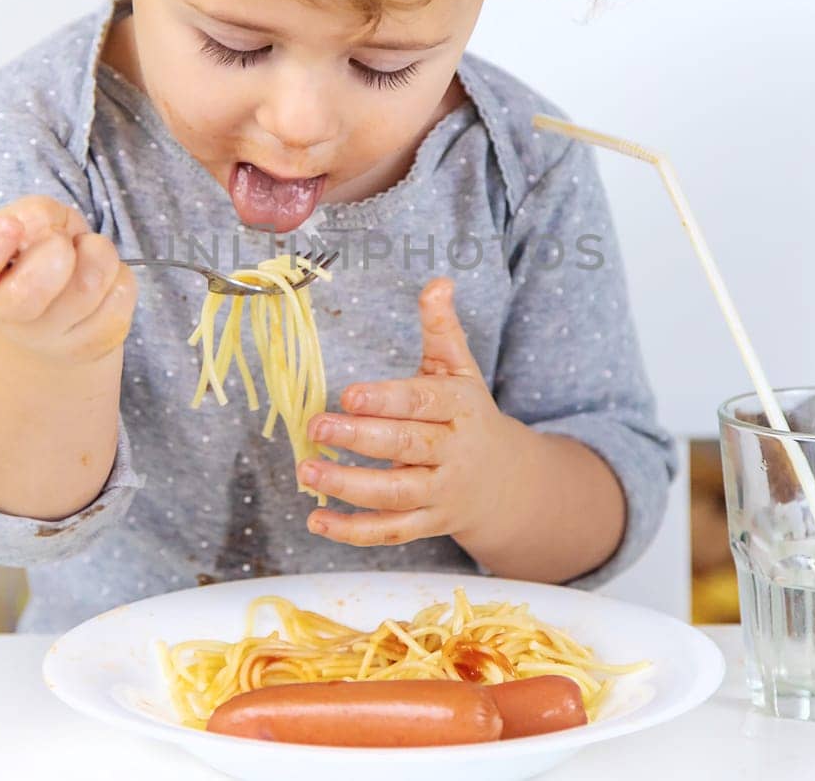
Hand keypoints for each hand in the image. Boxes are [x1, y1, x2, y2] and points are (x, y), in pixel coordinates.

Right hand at [0, 195, 135, 364]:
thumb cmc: (40, 258)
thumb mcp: (29, 224)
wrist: (62, 319)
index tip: (10, 226)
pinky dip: (119, 275)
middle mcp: (6, 316)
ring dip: (97, 252)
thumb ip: (34, 215)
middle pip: (28, 294)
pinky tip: (104, 283)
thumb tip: (51, 227)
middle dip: (56, 253)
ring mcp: (49, 338)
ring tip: (86, 256)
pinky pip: (120, 295)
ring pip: (88, 284)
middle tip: (62, 243)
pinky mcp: (92, 345)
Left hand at [297, 277, 540, 548]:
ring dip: (350, 486)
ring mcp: (442, 492)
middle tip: (317, 425)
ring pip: (397, 494)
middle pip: (408, 446)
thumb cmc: (468, 416)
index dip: (387, 399)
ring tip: (308, 469)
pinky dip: (353, 532)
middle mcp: (454, 451)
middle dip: (362, 438)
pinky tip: (316, 520)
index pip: (424, 401)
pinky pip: (391, 531)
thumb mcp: (460, 370)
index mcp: (461, 407)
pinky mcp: (429, 523)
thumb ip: (442, 329)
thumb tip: (438, 282)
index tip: (348, 394)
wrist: (506, 482)